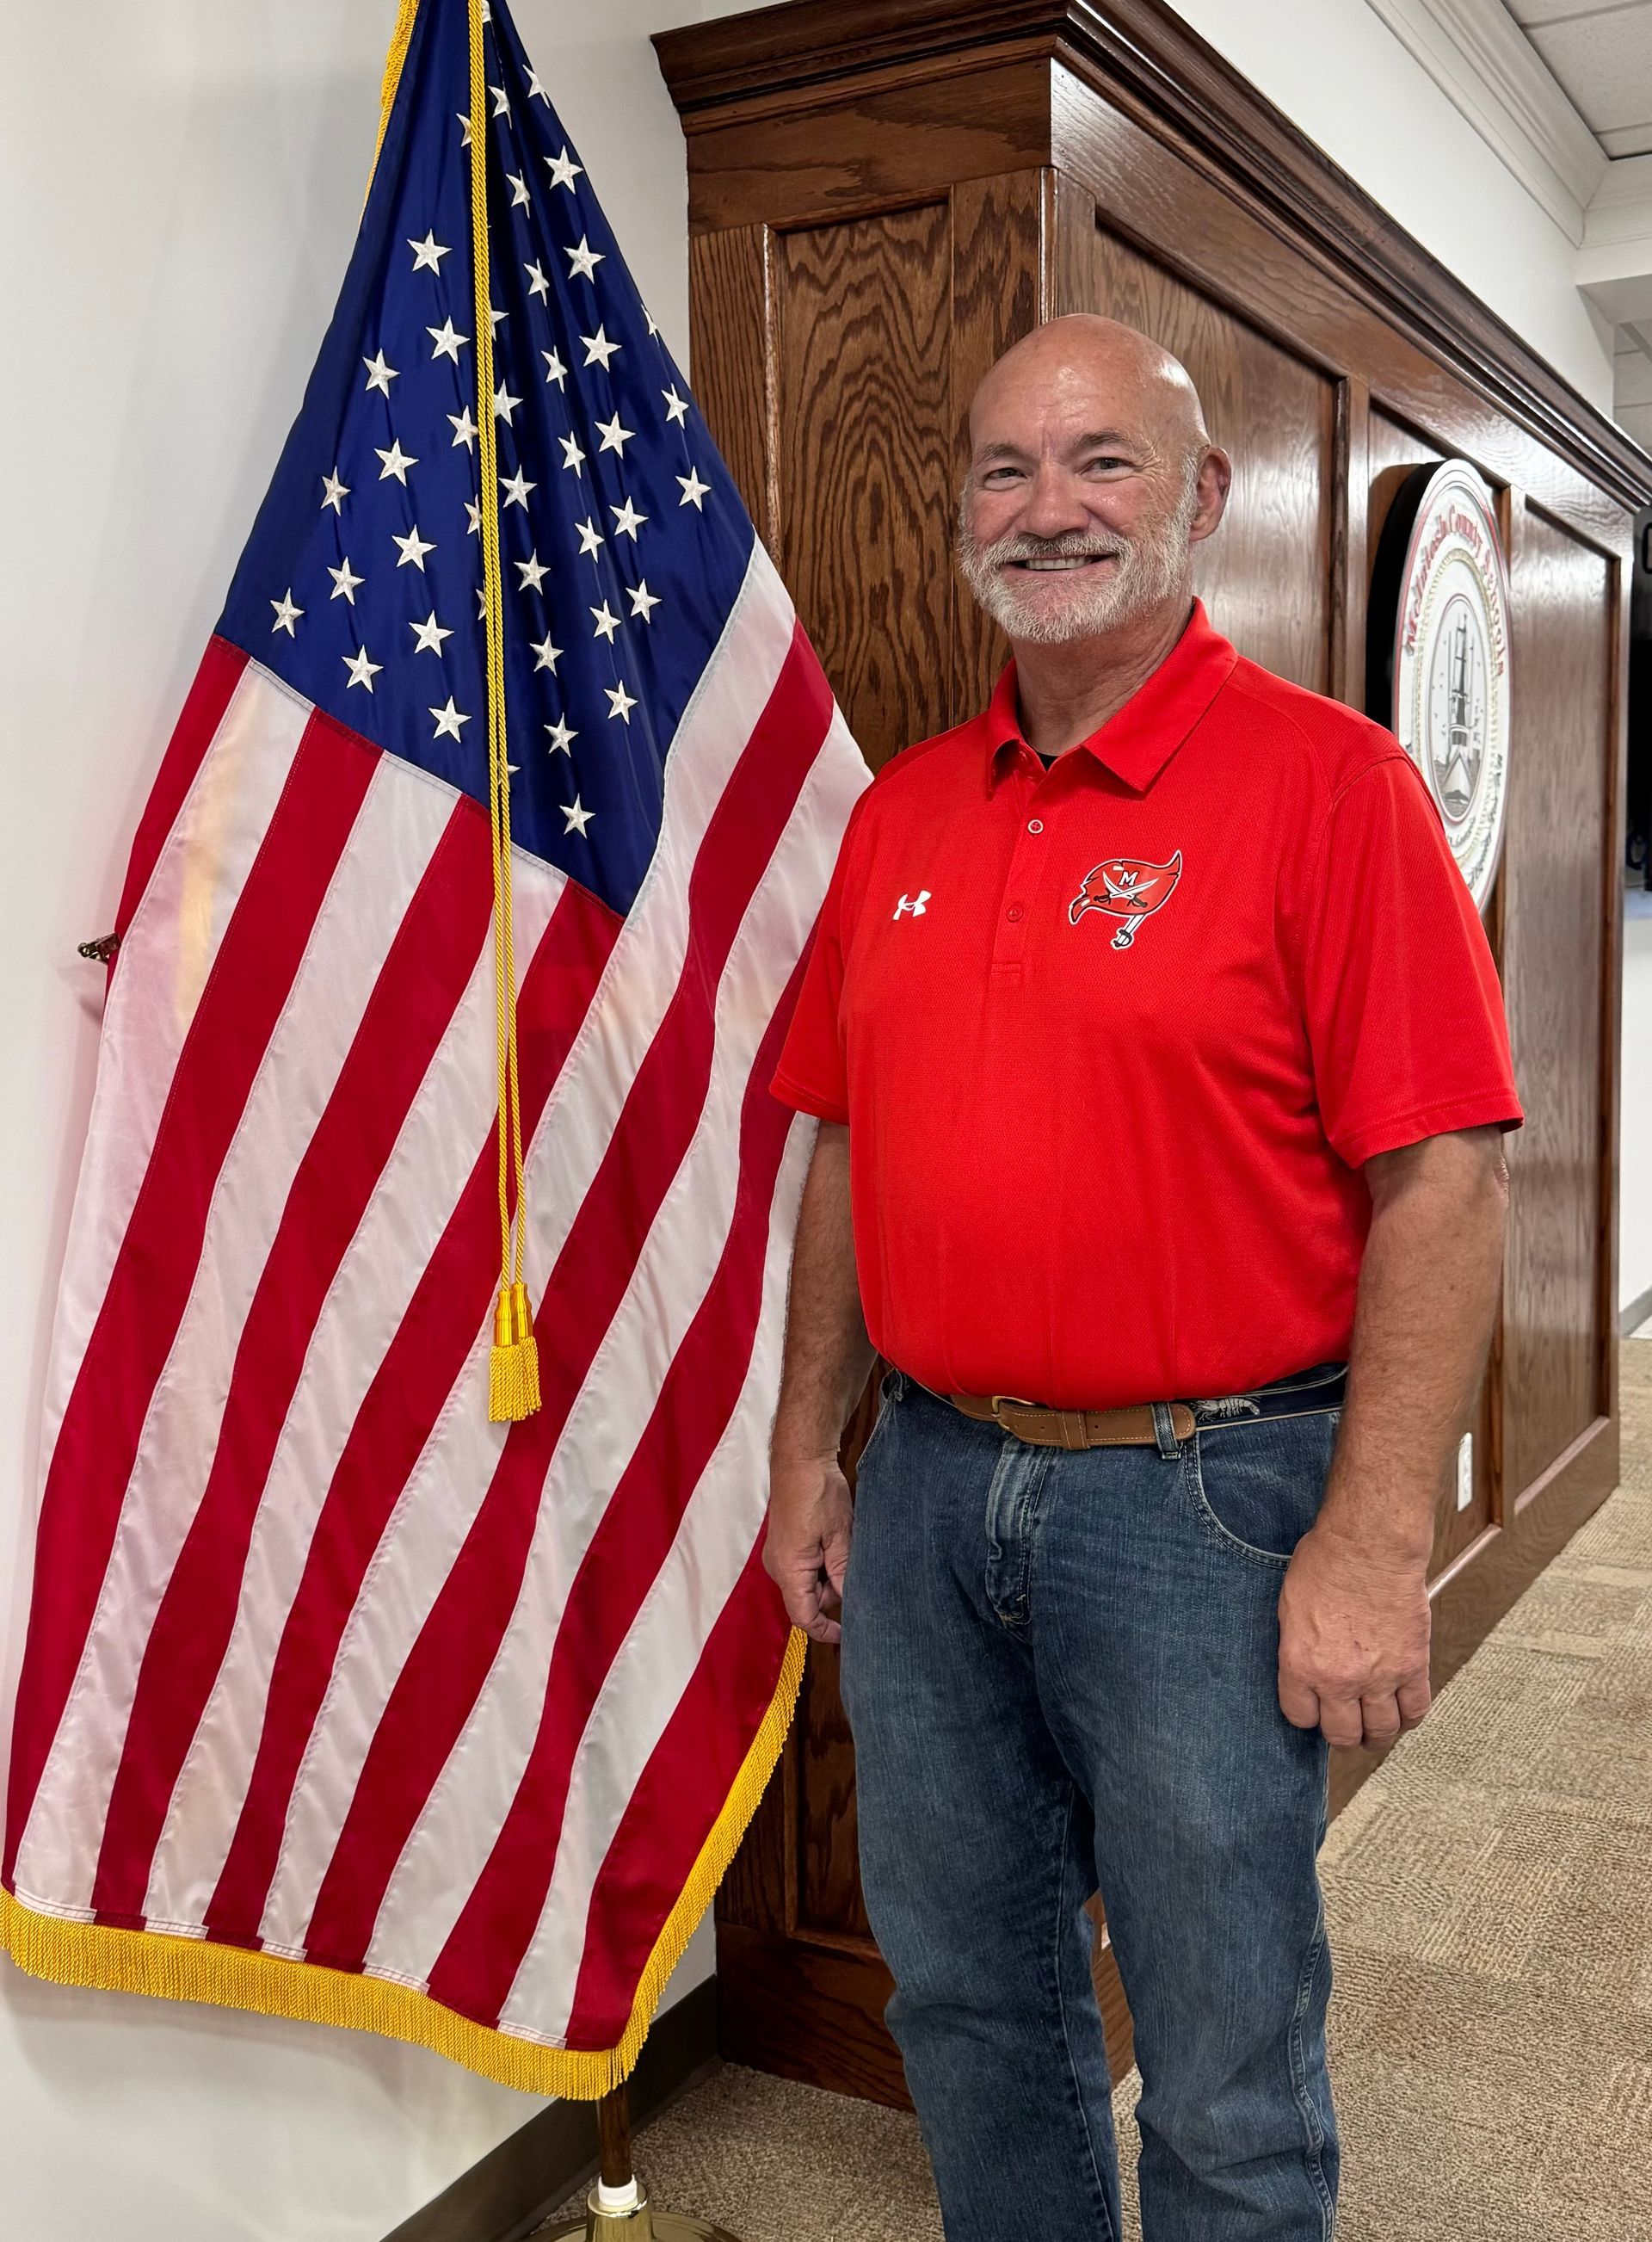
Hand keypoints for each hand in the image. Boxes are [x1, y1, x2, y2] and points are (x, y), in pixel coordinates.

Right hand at [763, 1451, 853, 1645]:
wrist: (801, 1459)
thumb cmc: (818, 1494)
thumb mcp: (840, 1536)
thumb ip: (843, 1573)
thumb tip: (850, 1600)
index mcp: (789, 1570)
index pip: (804, 1616)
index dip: (825, 1630)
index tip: (849, 1634)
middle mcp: (777, 1567)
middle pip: (806, 1600)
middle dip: (833, 1596)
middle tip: (858, 1576)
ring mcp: (778, 1554)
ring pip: (806, 1583)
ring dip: (829, 1577)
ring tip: (848, 1552)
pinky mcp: (784, 1543)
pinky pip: (803, 1567)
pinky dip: (822, 1564)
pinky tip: (838, 1546)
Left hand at [1277, 1519, 1431, 1748]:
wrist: (1371, 1545)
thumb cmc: (1327, 1563)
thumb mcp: (1289, 1606)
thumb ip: (1296, 1646)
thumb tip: (1301, 1668)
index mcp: (1301, 1665)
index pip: (1300, 1717)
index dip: (1306, 1715)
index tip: (1312, 1709)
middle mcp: (1339, 1680)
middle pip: (1341, 1734)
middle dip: (1341, 1734)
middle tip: (1345, 1725)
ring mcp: (1379, 1677)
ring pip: (1381, 1731)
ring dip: (1376, 1735)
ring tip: (1373, 1728)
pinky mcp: (1413, 1667)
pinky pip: (1416, 1710)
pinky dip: (1409, 1717)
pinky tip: (1402, 1712)